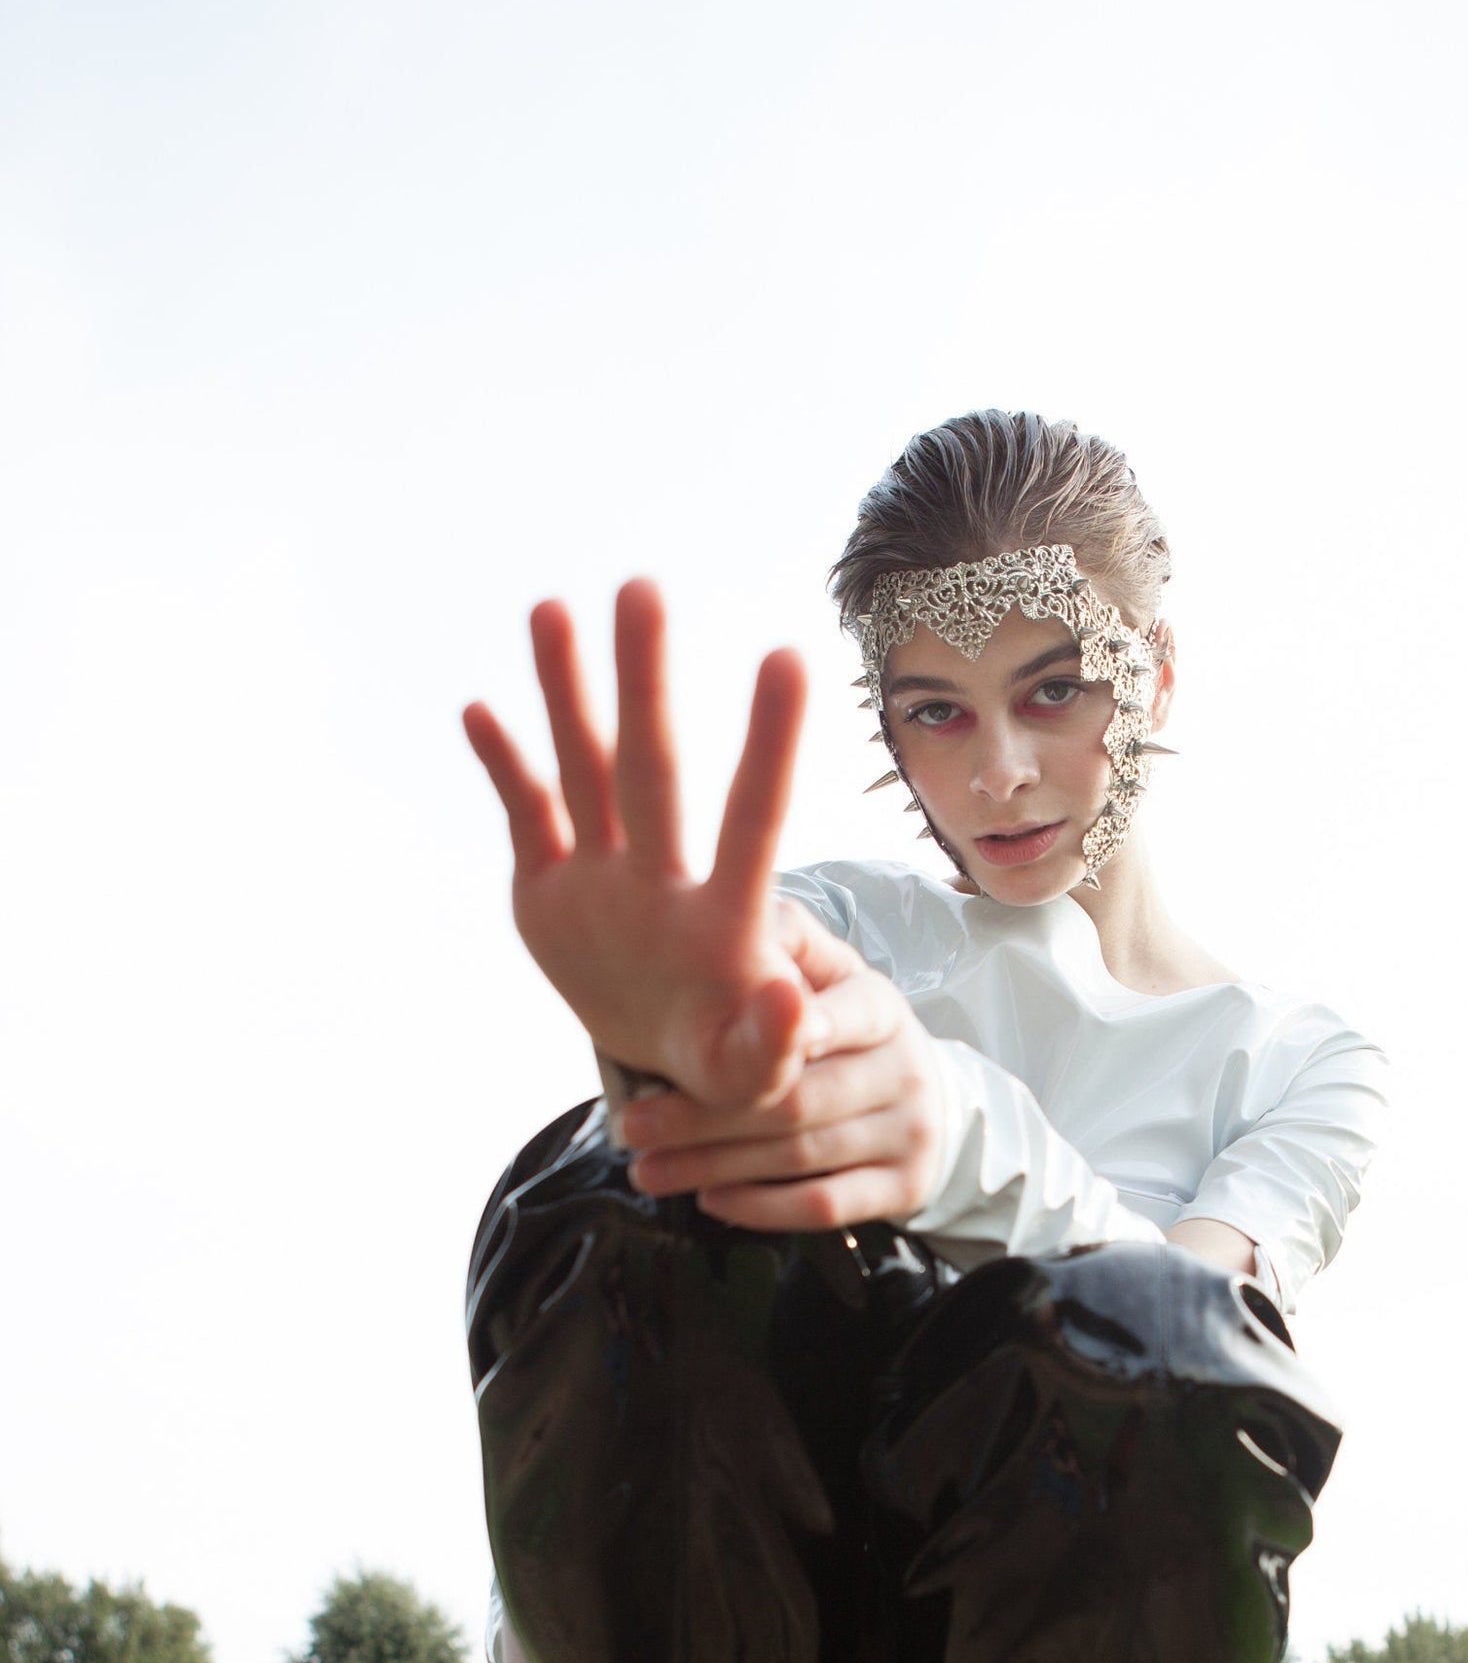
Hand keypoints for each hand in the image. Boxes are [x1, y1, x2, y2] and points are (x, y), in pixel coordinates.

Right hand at [463, 582, 814, 1108]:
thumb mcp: (753, 1074)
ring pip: (584, 769)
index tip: (787, 656)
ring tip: (551, 608)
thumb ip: (774, 1045)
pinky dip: (502, 767)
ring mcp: (603, 875)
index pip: (752, 819)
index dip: (768, 744)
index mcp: (722, 919)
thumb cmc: (727, 1058)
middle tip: (641, 588)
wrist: (669, 1059)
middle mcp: (660, 877)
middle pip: (650, 769)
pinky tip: (480, 710)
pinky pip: (526, 816)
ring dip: (566, 694)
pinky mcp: (550, 889)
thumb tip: (791, 1005)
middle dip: (643, 684)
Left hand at [617, 928, 943, 1229]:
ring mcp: (909, 1132)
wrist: (924, 1097)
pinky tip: (710, 1201)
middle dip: (705, 1117)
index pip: (837, 1018)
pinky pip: (825, 1206)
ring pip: (801, 1157)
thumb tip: (722, 912)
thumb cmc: (844, 1029)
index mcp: (881, 1007)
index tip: (708, 1046)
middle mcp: (904, 1069)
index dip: (780, 1035)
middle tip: (631, 1127)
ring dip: (714, 1167)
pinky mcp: (906, 1188)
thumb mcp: (827, 976)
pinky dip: (762, 1207)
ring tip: (646, 1170)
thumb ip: (780, 946)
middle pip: (798, 1100)